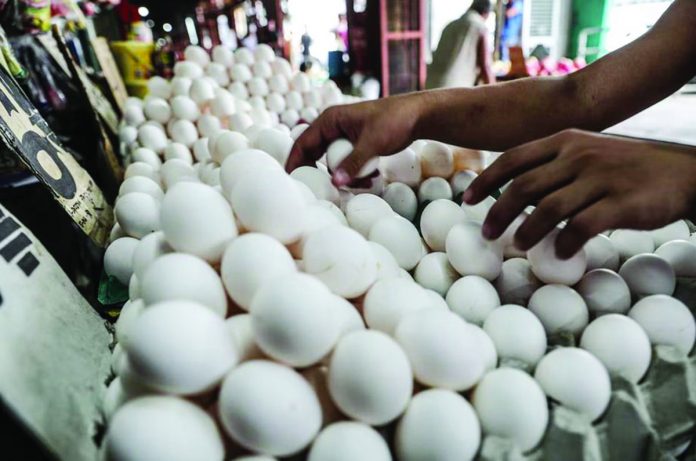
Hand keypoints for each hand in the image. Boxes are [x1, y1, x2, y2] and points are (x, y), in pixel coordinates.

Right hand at [286, 93, 423, 185]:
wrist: (418, 116)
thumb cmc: (394, 121)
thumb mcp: (372, 143)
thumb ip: (353, 163)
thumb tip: (335, 182)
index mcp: (331, 120)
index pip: (303, 142)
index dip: (295, 161)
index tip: (290, 179)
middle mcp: (334, 127)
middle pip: (315, 154)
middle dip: (320, 174)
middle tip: (319, 192)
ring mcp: (345, 137)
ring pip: (333, 162)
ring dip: (343, 176)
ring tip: (361, 184)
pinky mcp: (357, 145)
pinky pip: (347, 163)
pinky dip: (355, 173)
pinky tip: (370, 178)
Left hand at [463, 129, 695, 257]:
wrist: (683, 172)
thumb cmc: (626, 166)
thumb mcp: (586, 152)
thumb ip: (553, 166)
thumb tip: (514, 192)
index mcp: (564, 140)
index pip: (512, 158)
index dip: (486, 180)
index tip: (468, 199)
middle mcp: (578, 155)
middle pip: (523, 186)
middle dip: (498, 212)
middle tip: (486, 233)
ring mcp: (600, 177)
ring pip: (548, 208)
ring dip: (527, 231)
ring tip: (517, 245)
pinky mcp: (622, 202)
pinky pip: (582, 226)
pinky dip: (564, 243)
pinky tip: (558, 254)